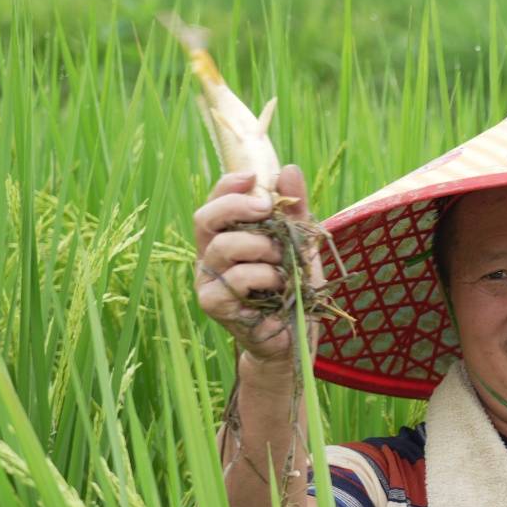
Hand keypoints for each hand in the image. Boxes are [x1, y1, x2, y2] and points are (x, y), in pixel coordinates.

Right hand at [191, 163, 324, 363]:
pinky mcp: (214, 304)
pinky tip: (280, 285)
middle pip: (206, 218)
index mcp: (225, 237)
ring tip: (283, 261)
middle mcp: (210, 256)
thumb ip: (294, 211)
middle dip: (237, 206)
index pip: (215, 203)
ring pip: (224, 246)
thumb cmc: (294, 290)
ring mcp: (208, 281)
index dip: (228, 186)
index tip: (254, 177)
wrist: (296, 336)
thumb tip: (289, 169)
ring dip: (262, 247)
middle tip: (267, 208)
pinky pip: (236, 278)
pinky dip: (264, 276)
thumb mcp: (300, 244)